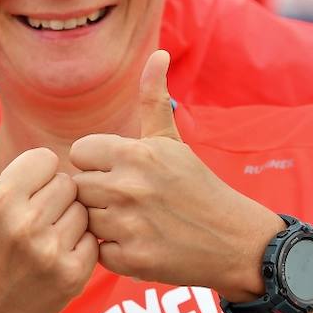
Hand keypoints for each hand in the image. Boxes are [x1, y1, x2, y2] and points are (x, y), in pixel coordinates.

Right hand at [0, 116, 97, 312]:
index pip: (45, 159)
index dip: (35, 175)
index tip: (21, 196)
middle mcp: (25, 225)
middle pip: (67, 182)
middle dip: (53, 198)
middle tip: (33, 220)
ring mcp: (51, 252)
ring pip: (83, 208)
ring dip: (69, 220)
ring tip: (44, 238)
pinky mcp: (73, 275)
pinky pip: (93, 237)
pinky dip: (80, 245)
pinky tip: (56, 256)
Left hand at [71, 50, 282, 300]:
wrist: (234, 241)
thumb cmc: (197, 187)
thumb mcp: (173, 142)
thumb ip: (153, 99)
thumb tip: (157, 52)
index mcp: (137, 153)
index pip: (80, 153)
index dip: (96, 163)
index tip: (118, 172)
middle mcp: (130, 187)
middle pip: (78, 187)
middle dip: (97, 193)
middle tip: (126, 201)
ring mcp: (130, 225)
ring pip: (84, 220)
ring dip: (102, 223)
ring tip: (132, 222)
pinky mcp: (132, 260)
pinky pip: (97, 251)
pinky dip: (112, 251)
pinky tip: (137, 243)